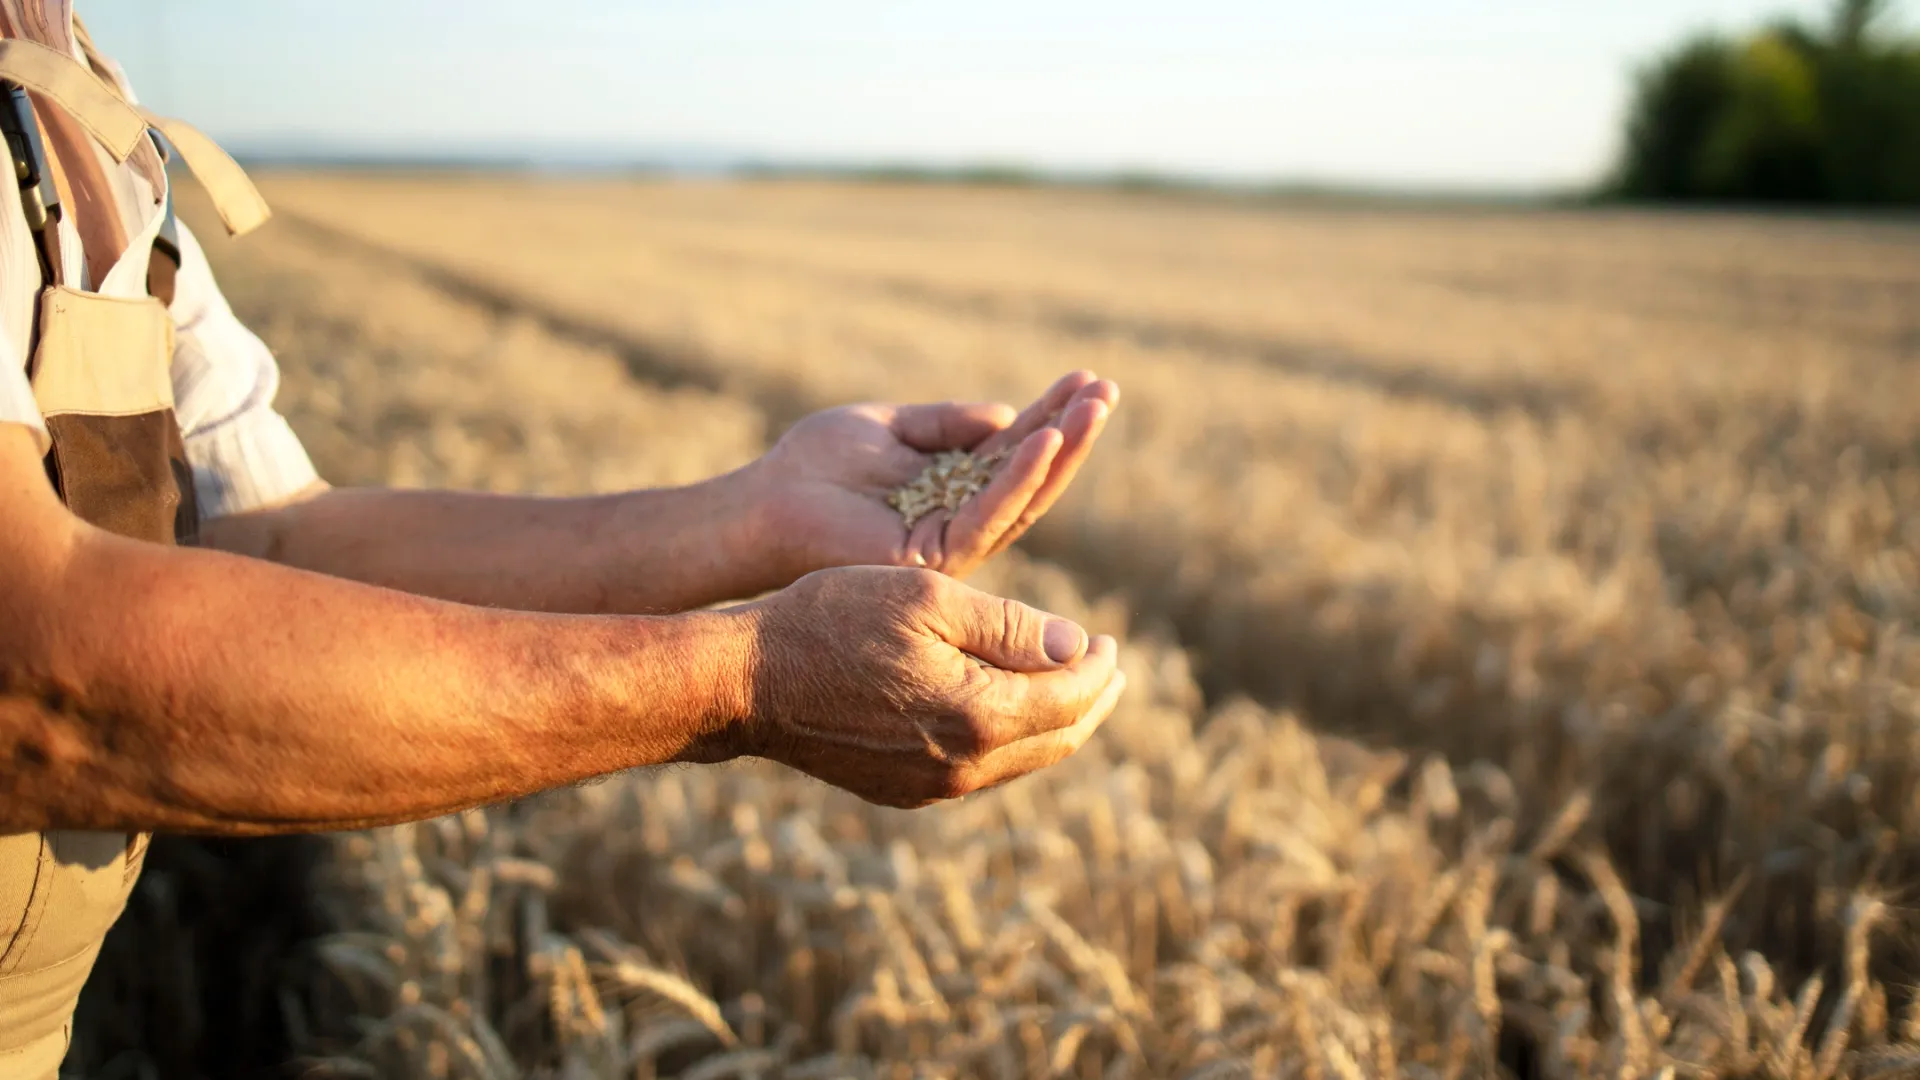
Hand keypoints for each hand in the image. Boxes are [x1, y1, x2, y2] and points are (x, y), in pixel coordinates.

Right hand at [721, 566, 1124, 807]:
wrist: (747, 682)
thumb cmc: (833, 620)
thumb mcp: (929, 599)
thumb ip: (1011, 626)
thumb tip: (1078, 647)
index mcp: (979, 716)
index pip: (1071, 698)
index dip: (1099, 667)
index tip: (1110, 639)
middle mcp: (963, 767)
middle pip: (1057, 740)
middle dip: (1091, 701)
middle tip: (1109, 668)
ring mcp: (931, 787)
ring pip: (1022, 760)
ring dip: (1054, 722)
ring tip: (1069, 687)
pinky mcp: (903, 790)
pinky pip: (980, 770)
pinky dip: (1010, 738)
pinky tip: (1006, 709)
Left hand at [752, 370, 1118, 579]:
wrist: (763, 503)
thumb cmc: (815, 464)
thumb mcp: (889, 425)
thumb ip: (945, 422)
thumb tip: (1007, 414)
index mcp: (953, 487)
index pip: (1015, 450)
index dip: (1052, 415)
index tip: (1086, 379)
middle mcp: (961, 518)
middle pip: (1032, 477)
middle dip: (1072, 434)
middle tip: (1107, 391)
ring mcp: (952, 542)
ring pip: (1023, 498)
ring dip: (1061, 451)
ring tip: (1093, 408)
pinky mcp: (935, 556)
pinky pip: (988, 514)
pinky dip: (1019, 478)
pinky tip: (1044, 441)